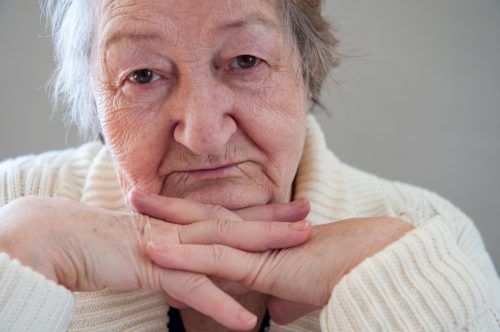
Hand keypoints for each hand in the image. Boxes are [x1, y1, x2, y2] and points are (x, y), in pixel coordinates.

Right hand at [0, 195, 310, 329]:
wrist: (67, 239)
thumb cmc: (107, 245)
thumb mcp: (152, 251)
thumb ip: (178, 260)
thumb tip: (195, 274)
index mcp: (184, 226)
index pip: (231, 216)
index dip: (264, 211)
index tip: (293, 207)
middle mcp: (184, 231)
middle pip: (238, 224)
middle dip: (276, 219)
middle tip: (310, 213)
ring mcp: (173, 248)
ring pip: (225, 246)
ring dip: (264, 247)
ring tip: (300, 247)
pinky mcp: (156, 268)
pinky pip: (193, 289)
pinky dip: (220, 305)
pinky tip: (247, 322)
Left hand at [145, 217, 413, 323]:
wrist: (383, 270)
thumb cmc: (351, 276)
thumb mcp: (308, 293)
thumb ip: (285, 298)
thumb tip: (273, 311)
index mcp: (265, 244)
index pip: (221, 226)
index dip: (192, 216)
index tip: (165, 210)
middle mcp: (259, 241)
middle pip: (206, 218)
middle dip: (170, 206)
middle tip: (138, 192)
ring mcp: (261, 252)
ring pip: (205, 232)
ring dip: (167, 220)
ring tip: (136, 204)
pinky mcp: (267, 269)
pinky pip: (218, 262)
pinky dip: (185, 257)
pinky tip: (155, 251)